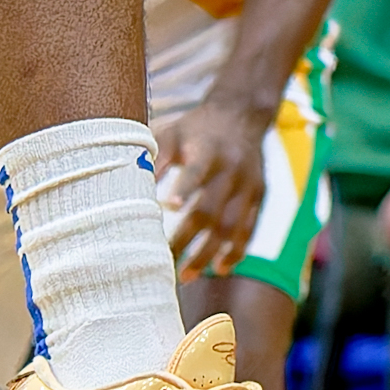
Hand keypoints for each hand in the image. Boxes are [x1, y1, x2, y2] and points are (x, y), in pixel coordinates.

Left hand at [161, 104, 271, 279]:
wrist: (242, 114)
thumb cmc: (196, 128)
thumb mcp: (173, 132)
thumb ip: (154, 156)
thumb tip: (129, 181)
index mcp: (208, 150)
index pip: (196, 171)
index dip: (184, 188)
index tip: (168, 208)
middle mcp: (232, 168)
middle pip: (210, 209)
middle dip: (187, 239)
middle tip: (164, 263)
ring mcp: (249, 185)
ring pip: (230, 226)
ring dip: (208, 254)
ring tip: (186, 276)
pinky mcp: (260, 196)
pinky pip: (249, 229)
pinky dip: (236, 251)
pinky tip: (220, 268)